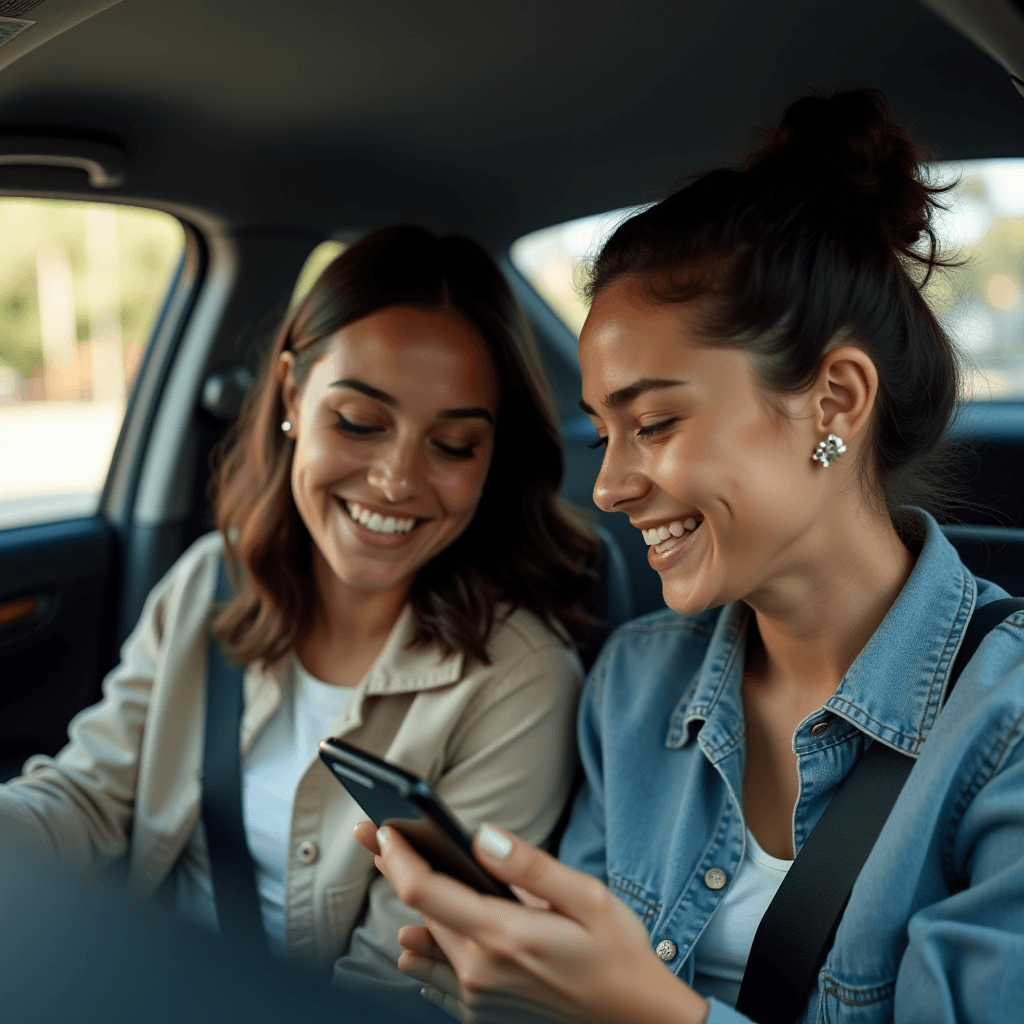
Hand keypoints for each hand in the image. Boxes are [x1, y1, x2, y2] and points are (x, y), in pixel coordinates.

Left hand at [353, 820, 708, 1023]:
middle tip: (371, 831)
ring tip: (391, 866)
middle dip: (395, 866)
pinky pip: (436, 975)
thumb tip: (482, 836)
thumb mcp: (587, 897)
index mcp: (503, 937)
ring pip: (424, 941)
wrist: (636, 1020)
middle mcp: (480, 971)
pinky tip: (418, 933)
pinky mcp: (483, 1009)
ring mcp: (479, 996)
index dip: (398, 857)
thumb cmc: (617, 953)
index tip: (384, 826)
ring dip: (406, 903)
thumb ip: (530, 867)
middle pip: (418, 910)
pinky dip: (423, 946)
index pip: (426, 892)